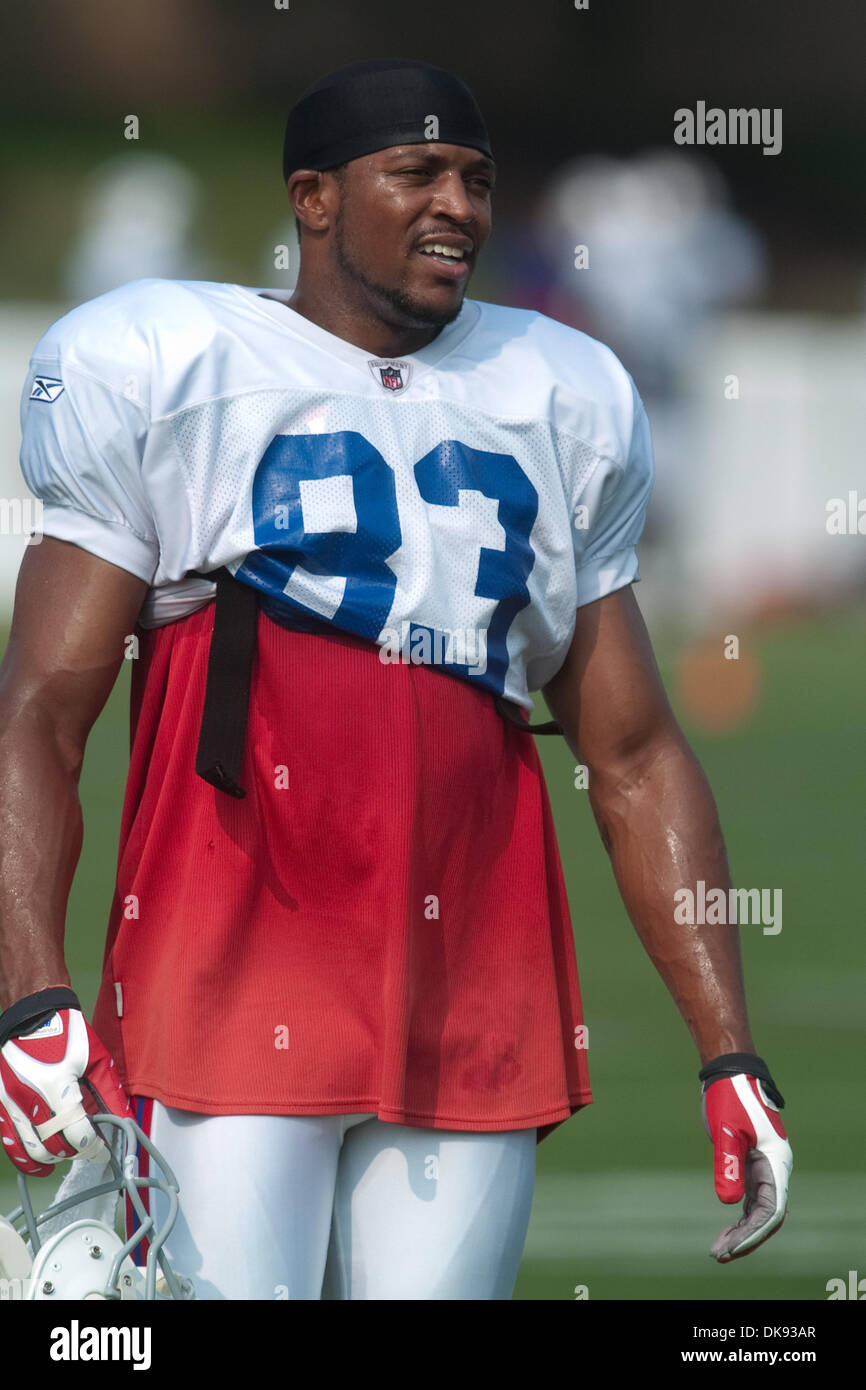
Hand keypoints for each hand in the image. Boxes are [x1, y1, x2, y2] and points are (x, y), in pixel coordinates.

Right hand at [0, 987, 129, 1175]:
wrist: (31, 1011)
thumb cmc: (68, 1031)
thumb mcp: (96, 1058)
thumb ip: (110, 1093)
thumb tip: (125, 1120)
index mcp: (55, 1085)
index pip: (76, 1134)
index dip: (93, 1149)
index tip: (102, 1150)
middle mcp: (28, 1098)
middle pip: (53, 1147)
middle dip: (75, 1152)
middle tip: (87, 1147)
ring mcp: (9, 1103)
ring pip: (29, 1151)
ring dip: (52, 1158)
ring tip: (66, 1152)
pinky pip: (9, 1141)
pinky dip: (25, 1156)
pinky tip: (41, 1161)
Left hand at [700, 1053, 792, 1262]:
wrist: (730, 1074)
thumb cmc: (730, 1097)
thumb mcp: (726, 1130)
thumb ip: (728, 1163)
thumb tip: (729, 1202)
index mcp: (776, 1162)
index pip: (770, 1210)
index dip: (751, 1232)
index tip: (731, 1247)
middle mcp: (775, 1169)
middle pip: (766, 1216)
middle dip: (745, 1238)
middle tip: (718, 1254)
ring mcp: (765, 1168)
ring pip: (759, 1210)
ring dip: (742, 1231)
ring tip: (718, 1250)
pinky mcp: (753, 1165)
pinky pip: (751, 1200)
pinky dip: (740, 1216)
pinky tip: (727, 1231)